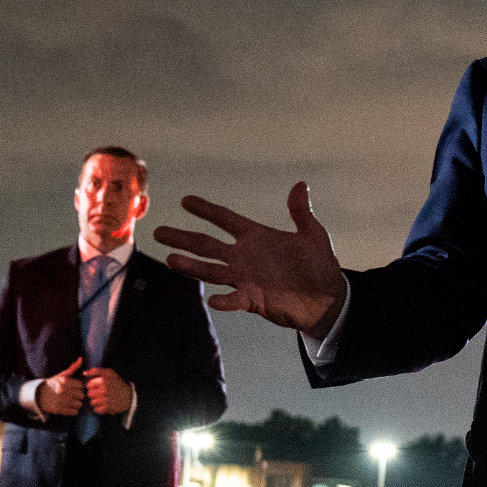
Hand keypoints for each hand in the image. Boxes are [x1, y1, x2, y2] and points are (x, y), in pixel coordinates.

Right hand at [36, 357, 85, 416]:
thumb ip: (72, 368)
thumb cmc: (54, 384)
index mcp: (63, 381)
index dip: (79, 387)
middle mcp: (61, 391)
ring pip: (79, 404)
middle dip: (79, 395)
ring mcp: (60, 401)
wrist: (39, 395)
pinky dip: (73, 410)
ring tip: (71, 400)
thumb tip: (81, 359)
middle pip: (81, 395)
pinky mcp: (58, 410)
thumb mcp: (61, 375)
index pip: (81, 386)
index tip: (75, 387)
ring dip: (77, 403)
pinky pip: (74, 412)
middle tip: (74, 395)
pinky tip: (68, 406)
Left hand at [84, 366, 132, 415]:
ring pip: (92, 402)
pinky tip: (105, 404)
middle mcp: (104, 389)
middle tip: (100, 394)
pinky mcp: (108, 408)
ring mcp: (106, 399)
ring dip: (96, 402)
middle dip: (93, 394)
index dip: (92, 386)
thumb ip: (96, 371)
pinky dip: (100, 408)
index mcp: (103, 380)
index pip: (88, 385)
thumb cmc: (117, 383)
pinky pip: (97, 409)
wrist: (128, 396)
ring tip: (102, 399)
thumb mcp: (109, 373)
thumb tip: (84, 373)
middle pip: (89, 394)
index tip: (98, 387)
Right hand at [154, 182, 347, 338]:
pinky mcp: (253, 299)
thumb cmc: (319, 266)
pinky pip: (233, 299)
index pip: (225, 220)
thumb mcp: (313, 235)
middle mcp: (245, 256)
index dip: (206, 210)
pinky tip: (213, 300)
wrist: (327, 298)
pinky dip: (224, 300)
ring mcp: (246, 278)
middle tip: (159, 232)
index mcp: (257, 237)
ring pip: (212, 270)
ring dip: (192, 267)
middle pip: (207, 245)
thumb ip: (301, 212)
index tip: (186, 200)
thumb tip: (300, 185)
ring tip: (171, 261)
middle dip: (183, 238)